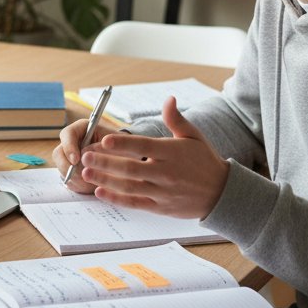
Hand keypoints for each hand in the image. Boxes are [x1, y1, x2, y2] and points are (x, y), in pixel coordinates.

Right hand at [53, 116, 117, 193]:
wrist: (123, 157)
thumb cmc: (119, 145)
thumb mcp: (116, 142)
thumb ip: (103, 145)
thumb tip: (88, 154)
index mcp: (81, 129)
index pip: (67, 134)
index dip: (69, 147)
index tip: (76, 160)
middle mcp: (72, 142)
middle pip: (58, 154)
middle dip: (68, 167)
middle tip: (82, 176)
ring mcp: (69, 158)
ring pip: (62, 169)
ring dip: (74, 178)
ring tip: (89, 184)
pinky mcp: (71, 171)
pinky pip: (68, 180)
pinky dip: (77, 185)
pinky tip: (89, 186)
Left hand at [79, 97, 228, 219]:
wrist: (221, 193)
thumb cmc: (204, 160)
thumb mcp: (194, 136)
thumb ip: (176, 119)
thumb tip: (168, 99)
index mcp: (172, 152)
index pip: (143, 146)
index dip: (123, 144)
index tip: (104, 139)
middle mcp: (166, 173)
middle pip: (131, 168)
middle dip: (106, 162)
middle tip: (85, 155)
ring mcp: (163, 192)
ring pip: (129, 187)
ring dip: (105, 179)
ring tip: (86, 172)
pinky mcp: (160, 207)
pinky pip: (135, 203)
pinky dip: (116, 199)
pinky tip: (100, 192)